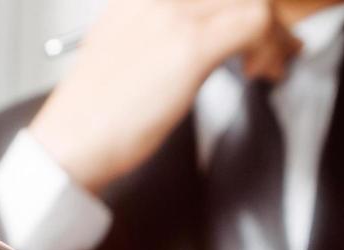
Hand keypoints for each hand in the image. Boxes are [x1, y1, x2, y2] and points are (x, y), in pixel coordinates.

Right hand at [27, 0, 296, 194]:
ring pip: (251, 0)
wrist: (71, 141)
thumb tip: (208, 33)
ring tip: (267, 62)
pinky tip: (261, 70)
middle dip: (263, 17)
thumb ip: (162, 31)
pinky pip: (254, 23)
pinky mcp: (190, 44)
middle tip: (272, 45)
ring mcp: (172, 15)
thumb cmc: (95, 111)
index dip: (238, 7)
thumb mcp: (124, 49)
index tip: (252, 27)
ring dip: (271, 32)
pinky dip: (270, 46)